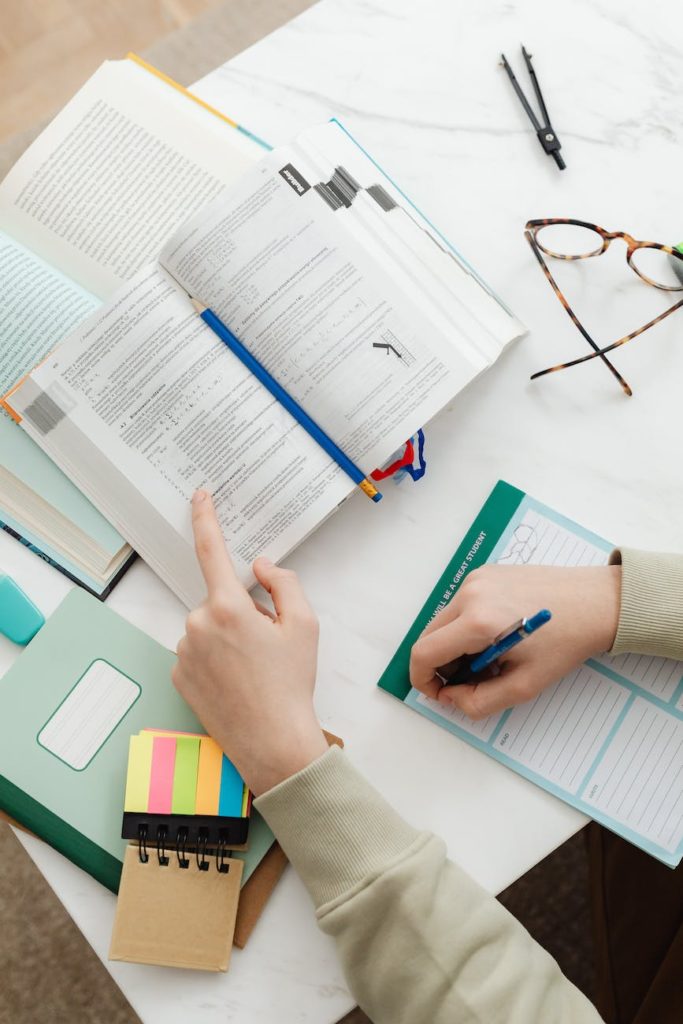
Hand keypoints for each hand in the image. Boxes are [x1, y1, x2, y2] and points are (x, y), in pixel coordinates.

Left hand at [172, 490, 327, 795]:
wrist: (272, 741)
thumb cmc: (291, 684)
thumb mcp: (305, 625)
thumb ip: (283, 583)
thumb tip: (259, 566)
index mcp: (227, 607)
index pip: (211, 550)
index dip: (205, 518)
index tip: (200, 495)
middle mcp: (198, 624)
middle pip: (220, 600)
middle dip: (242, 612)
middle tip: (268, 645)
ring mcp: (184, 652)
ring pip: (208, 626)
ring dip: (227, 636)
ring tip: (254, 669)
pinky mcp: (178, 675)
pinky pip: (197, 651)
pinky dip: (214, 658)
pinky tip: (236, 680)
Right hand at [409, 564, 620, 719]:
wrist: (597, 602)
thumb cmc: (567, 642)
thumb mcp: (524, 685)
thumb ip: (479, 702)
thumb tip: (452, 698)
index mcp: (477, 621)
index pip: (424, 653)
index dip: (423, 680)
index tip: (440, 694)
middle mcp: (470, 593)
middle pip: (429, 636)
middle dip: (440, 666)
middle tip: (470, 681)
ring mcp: (475, 579)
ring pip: (443, 621)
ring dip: (454, 646)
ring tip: (489, 659)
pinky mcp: (484, 573)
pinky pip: (459, 605)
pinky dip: (466, 626)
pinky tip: (496, 637)